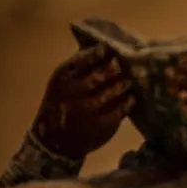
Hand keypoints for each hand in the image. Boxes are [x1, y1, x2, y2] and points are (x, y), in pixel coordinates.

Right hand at [32, 45, 133, 159]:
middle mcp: (71, 93)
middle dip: (111, 70)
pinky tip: (131, 98)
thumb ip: (81, 69)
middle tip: (121, 64)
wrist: (55, 139)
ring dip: (122, 86)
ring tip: (129, 81)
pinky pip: (118, 111)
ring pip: (108, 94)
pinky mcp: (99, 125)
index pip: (80, 61)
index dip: (95, 54)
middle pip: (96, 77)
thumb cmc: (64, 102)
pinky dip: (127, 103)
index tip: (107, 48)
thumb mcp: (63, 84)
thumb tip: (108, 50)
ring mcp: (85, 110)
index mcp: (62, 78)